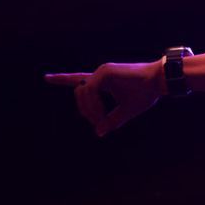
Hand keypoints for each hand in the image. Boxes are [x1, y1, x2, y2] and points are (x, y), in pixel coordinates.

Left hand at [43, 61, 164, 136]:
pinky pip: (90, 91)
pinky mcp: (105, 72)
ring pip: (83, 93)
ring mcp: (102, 71)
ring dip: (89, 110)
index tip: (46, 78)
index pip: (78, 79)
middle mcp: (99, 74)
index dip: (61, 79)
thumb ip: (111, 121)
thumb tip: (98, 132)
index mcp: (102, 82)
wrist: (159, 82)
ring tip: (101, 120)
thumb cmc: (146, 94)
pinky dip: (94, 105)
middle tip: (98, 123)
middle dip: (84, 111)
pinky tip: (102, 114)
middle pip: (78, 93)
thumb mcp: (126, 111)